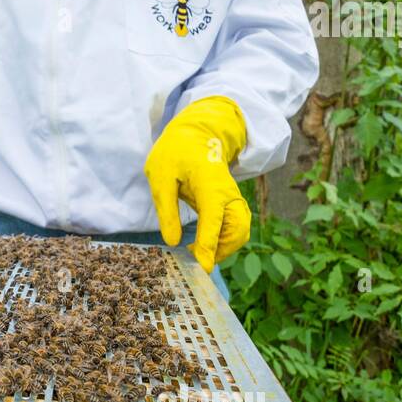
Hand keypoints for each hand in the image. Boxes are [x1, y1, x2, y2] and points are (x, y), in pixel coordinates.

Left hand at [144, 96, 250, 272]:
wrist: (197, 135)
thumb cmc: (175, 153)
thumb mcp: (160, 176)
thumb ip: (166, 209)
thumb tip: (172, 241)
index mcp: (210, 183)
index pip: (214, 217)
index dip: (209, 243)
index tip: (202, 266)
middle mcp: (228, 193)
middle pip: (238, 229)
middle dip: (221, 250)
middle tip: (195, 262)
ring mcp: (233, 198)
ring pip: (241, 231)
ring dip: (224, 249)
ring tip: (196, 254)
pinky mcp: (231, 203)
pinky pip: (236, 228)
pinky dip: (225, 242)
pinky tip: (203, 245)